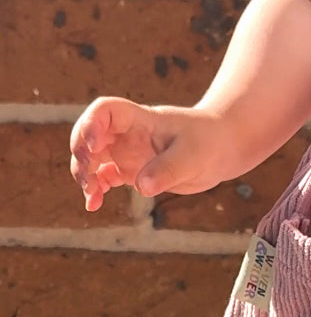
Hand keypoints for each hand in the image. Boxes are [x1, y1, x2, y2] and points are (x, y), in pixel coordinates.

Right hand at [70, 98, 231, 211]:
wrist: (224, 147)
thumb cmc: (210, 141)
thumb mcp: (193, 155)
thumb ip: (167, 169)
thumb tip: (141, 187)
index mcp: (140, 119)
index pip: (105, 111)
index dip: (91, 124)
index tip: (93, 146)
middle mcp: (128, 134)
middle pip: (88, 135)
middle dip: (80, 154)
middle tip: (87, 177)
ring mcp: (128, 152)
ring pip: (92, 159)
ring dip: (84, 174)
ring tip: (91, 194)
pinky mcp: (133, 171)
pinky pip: (105, 179)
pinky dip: (96, 190)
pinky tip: (93, 205)